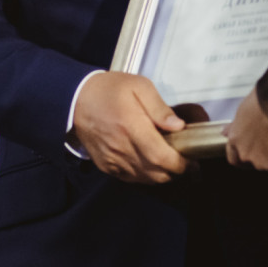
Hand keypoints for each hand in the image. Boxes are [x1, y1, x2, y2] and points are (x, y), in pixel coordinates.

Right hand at [72, 71, 189, 183]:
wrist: (76, 100)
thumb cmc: (108, 90)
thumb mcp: (139, 86)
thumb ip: (159, 107)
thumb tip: (178, 126)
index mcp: (131, 126)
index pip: (161, 157)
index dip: (181, 163)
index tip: (191, 159)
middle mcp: (121, 147)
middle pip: (156, 173)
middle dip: (175, 171)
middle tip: (185, 161)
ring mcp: (112, 159)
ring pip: (145, 179)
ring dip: (162, 175)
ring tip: (169, 161)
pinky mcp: (106, 165)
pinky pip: (131, 179)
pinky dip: (145, 175)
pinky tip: (150, 163)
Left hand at [224, 90, 267, 173]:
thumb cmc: (263, 100)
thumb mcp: (242, 111)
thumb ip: (235, 126)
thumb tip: (224, 132)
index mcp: (236, 141)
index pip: (235, 159)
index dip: (245, 156)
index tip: (253, 151)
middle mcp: (247, 155)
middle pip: (257, 162)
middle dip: (267, 153)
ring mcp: (265, 163)